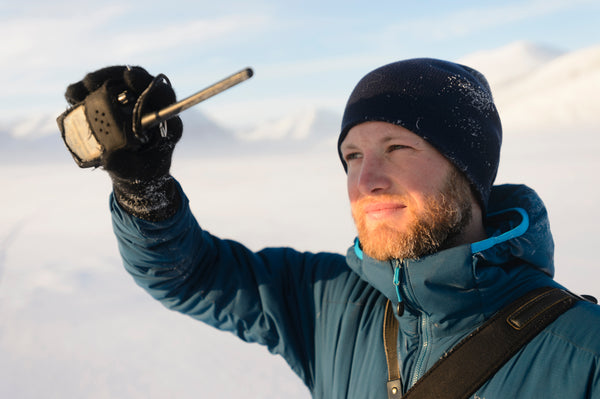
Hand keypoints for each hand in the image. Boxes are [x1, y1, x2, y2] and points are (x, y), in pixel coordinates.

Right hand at [64, 65, 182, 180]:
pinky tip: (73, 95)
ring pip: (116, 80)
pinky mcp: (112, 104)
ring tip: (78, 92)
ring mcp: (130, 102)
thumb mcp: (139, 173)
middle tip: (90, 82)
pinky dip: (84, 90)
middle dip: (112, 75)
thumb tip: (109, 155)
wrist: (134, 173)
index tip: (129, 76)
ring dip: (95, 80)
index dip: (147, 83)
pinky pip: (97, 89)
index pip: (163, 95)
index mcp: (166, 121)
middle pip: (135, 79)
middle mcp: (149, 106)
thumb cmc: (143, 172)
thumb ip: (127, 165)